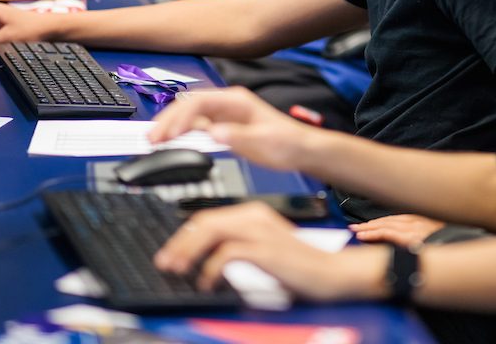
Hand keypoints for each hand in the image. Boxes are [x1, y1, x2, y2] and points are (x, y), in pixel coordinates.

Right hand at [148, 86, 315, 171]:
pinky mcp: (224, 127)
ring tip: (154, 140)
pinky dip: (181, 132)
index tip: (170, 134)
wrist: (301, 151)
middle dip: (168, 120)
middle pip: (189, 105)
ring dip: (171, 126)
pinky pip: (196, 126)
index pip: (199, 102)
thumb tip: (214, 133)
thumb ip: (238, 137)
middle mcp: (228, 104)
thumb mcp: (264, 141)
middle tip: (152, 138)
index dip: (181, 117)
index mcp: (237, 101)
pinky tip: (172, 141)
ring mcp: (224, 115)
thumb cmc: (288, 143)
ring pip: (189, 115)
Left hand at [155, 202, 386, 300]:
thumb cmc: (298, 265)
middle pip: (205, 221)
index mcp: (253, 212)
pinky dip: (211, 268)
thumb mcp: (262, 248)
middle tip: (166, 261)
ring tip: (178, 269)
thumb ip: (236, 244)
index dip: (185, 235)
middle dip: (179, 242)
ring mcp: (260, 230)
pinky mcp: (264, 249)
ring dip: (189, 251)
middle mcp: (254, 216)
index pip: (208, 216)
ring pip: (211, 231)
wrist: (329, 272)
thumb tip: (203, 255)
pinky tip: (207, 282)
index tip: (171, 252)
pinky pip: (226, 253)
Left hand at [349, 214, 445, 246]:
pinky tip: (363, 235)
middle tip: (356, 227)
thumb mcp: (438, 237)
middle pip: (388, 220)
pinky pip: (386, 233)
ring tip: (355, 230)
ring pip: (384, 224)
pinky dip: (373, 233)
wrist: (461, 244)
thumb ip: (426, 237)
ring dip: (368, 227)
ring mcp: (412, 227)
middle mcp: (416, 221)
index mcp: (422, 220)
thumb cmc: (451, 243)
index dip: (382, 222)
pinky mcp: (409, 236)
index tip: (370, 225)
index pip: (397, 219)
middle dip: (371, 224)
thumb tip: (415, 245)